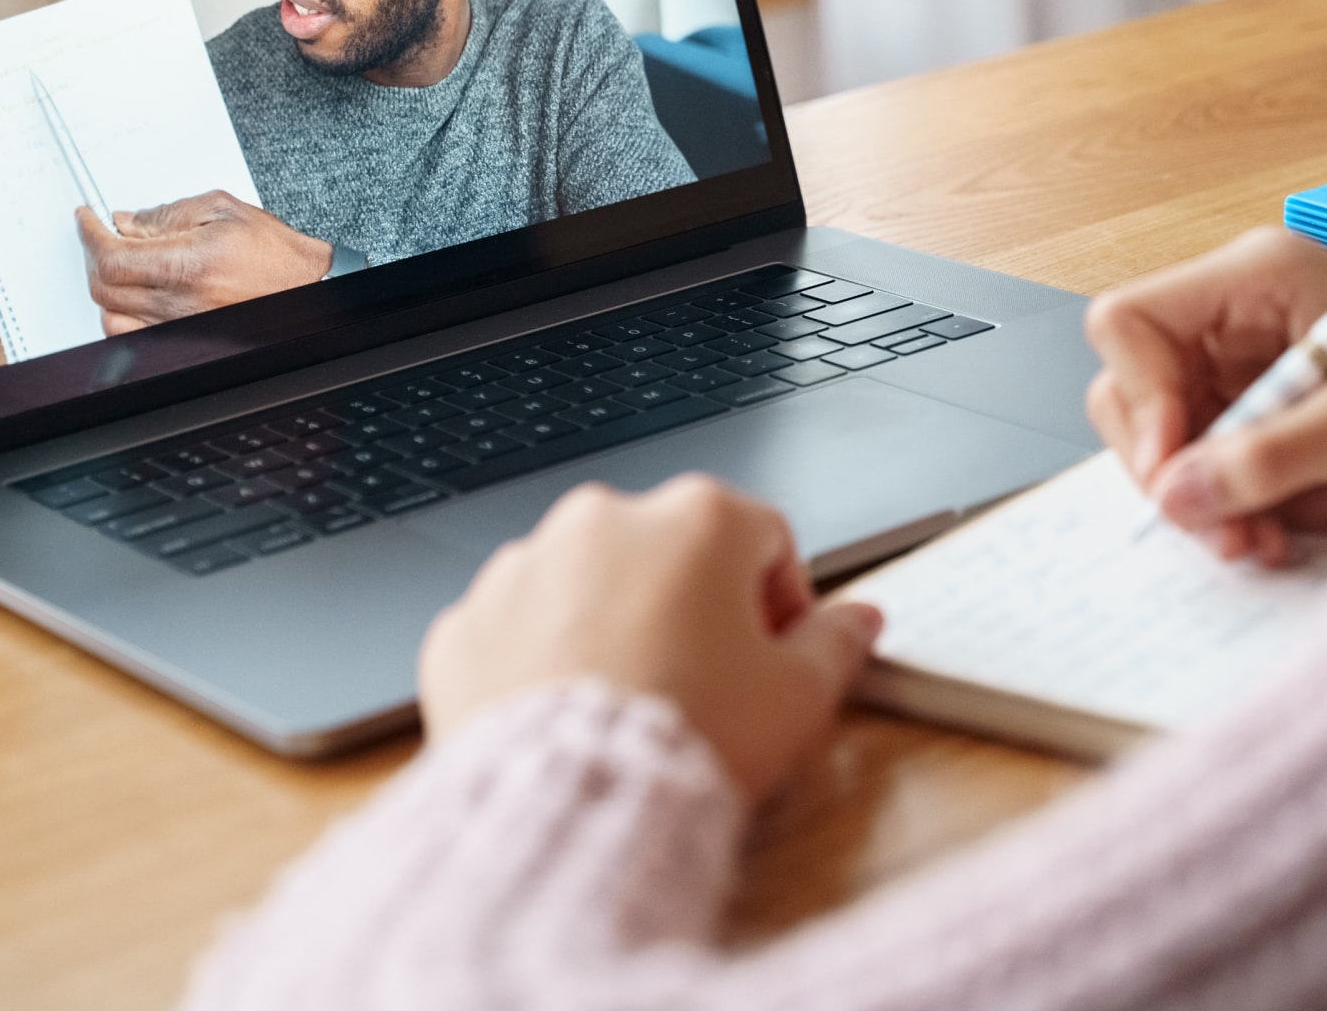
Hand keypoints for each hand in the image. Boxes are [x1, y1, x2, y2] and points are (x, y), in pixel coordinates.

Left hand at [75, 191, 332, 333]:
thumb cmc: (275, 253)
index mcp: (189, 263)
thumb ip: (169, 214)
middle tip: (103, 235)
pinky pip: (132, 336)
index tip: (87, 220)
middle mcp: (181, 300)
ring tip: (119, 264)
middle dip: (94, 255)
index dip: (89, 235)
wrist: (306, 286)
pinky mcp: (184, 337)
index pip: (111, 256)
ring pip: (110, 317)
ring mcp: (180, 324)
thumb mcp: (222, 210)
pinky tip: (132, 295)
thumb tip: (128, 221)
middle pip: (103, 287)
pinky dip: (120, 315)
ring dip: (105, 288)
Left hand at [419, 475, 882, 802]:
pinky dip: (539, 660)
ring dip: (611, 624)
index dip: (781, 601)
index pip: (763, 537)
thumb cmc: (691, 742)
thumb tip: (860, 620)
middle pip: (669, 551)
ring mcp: (525, 564)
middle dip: (691, 607)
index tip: (775, 656)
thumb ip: (836, 644)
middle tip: (705, 687)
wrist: (573, 807)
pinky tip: (566, 716)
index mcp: (697, 518)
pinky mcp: (466, 620)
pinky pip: (516, 627)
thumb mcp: (798, 699)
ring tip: (630, 705)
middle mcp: (605, 518)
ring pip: (587, 582)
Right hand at [1085, 227, 1326, 563]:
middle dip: (1178, 467)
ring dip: (1221, 499)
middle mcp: (1234, 315)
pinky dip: (1251, 506)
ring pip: (1170, 440)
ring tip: (1285, 535)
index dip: (1138, 394)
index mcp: (1253, 277)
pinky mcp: (1257, 411)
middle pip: (1137, 389)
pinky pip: (1213, 467)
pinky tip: (1313, 516)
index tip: (1172, 468)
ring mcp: (1241, 364)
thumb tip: (1175, 492)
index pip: (1130, 323)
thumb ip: (1267, 459)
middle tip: (1229, 531)